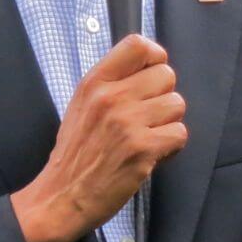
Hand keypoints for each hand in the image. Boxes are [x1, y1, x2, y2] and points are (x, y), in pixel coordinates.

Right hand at [10, 34, 187, 241]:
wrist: (62, 196)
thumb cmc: (75, 152)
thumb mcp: (82, 105)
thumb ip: (111, 83)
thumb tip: (147, 68)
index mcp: (95, 82)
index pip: (138, 45)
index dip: (155, 58)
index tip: (151, 77)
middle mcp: (111, 97)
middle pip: (166, 74)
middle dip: (163, 96)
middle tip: (148, 117)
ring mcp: (127, 122)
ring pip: (177, 104)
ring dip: (168, 123)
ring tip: (148, 137)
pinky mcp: (142, 149)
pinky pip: (179, 134)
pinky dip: (171, 147)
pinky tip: (151, 155)